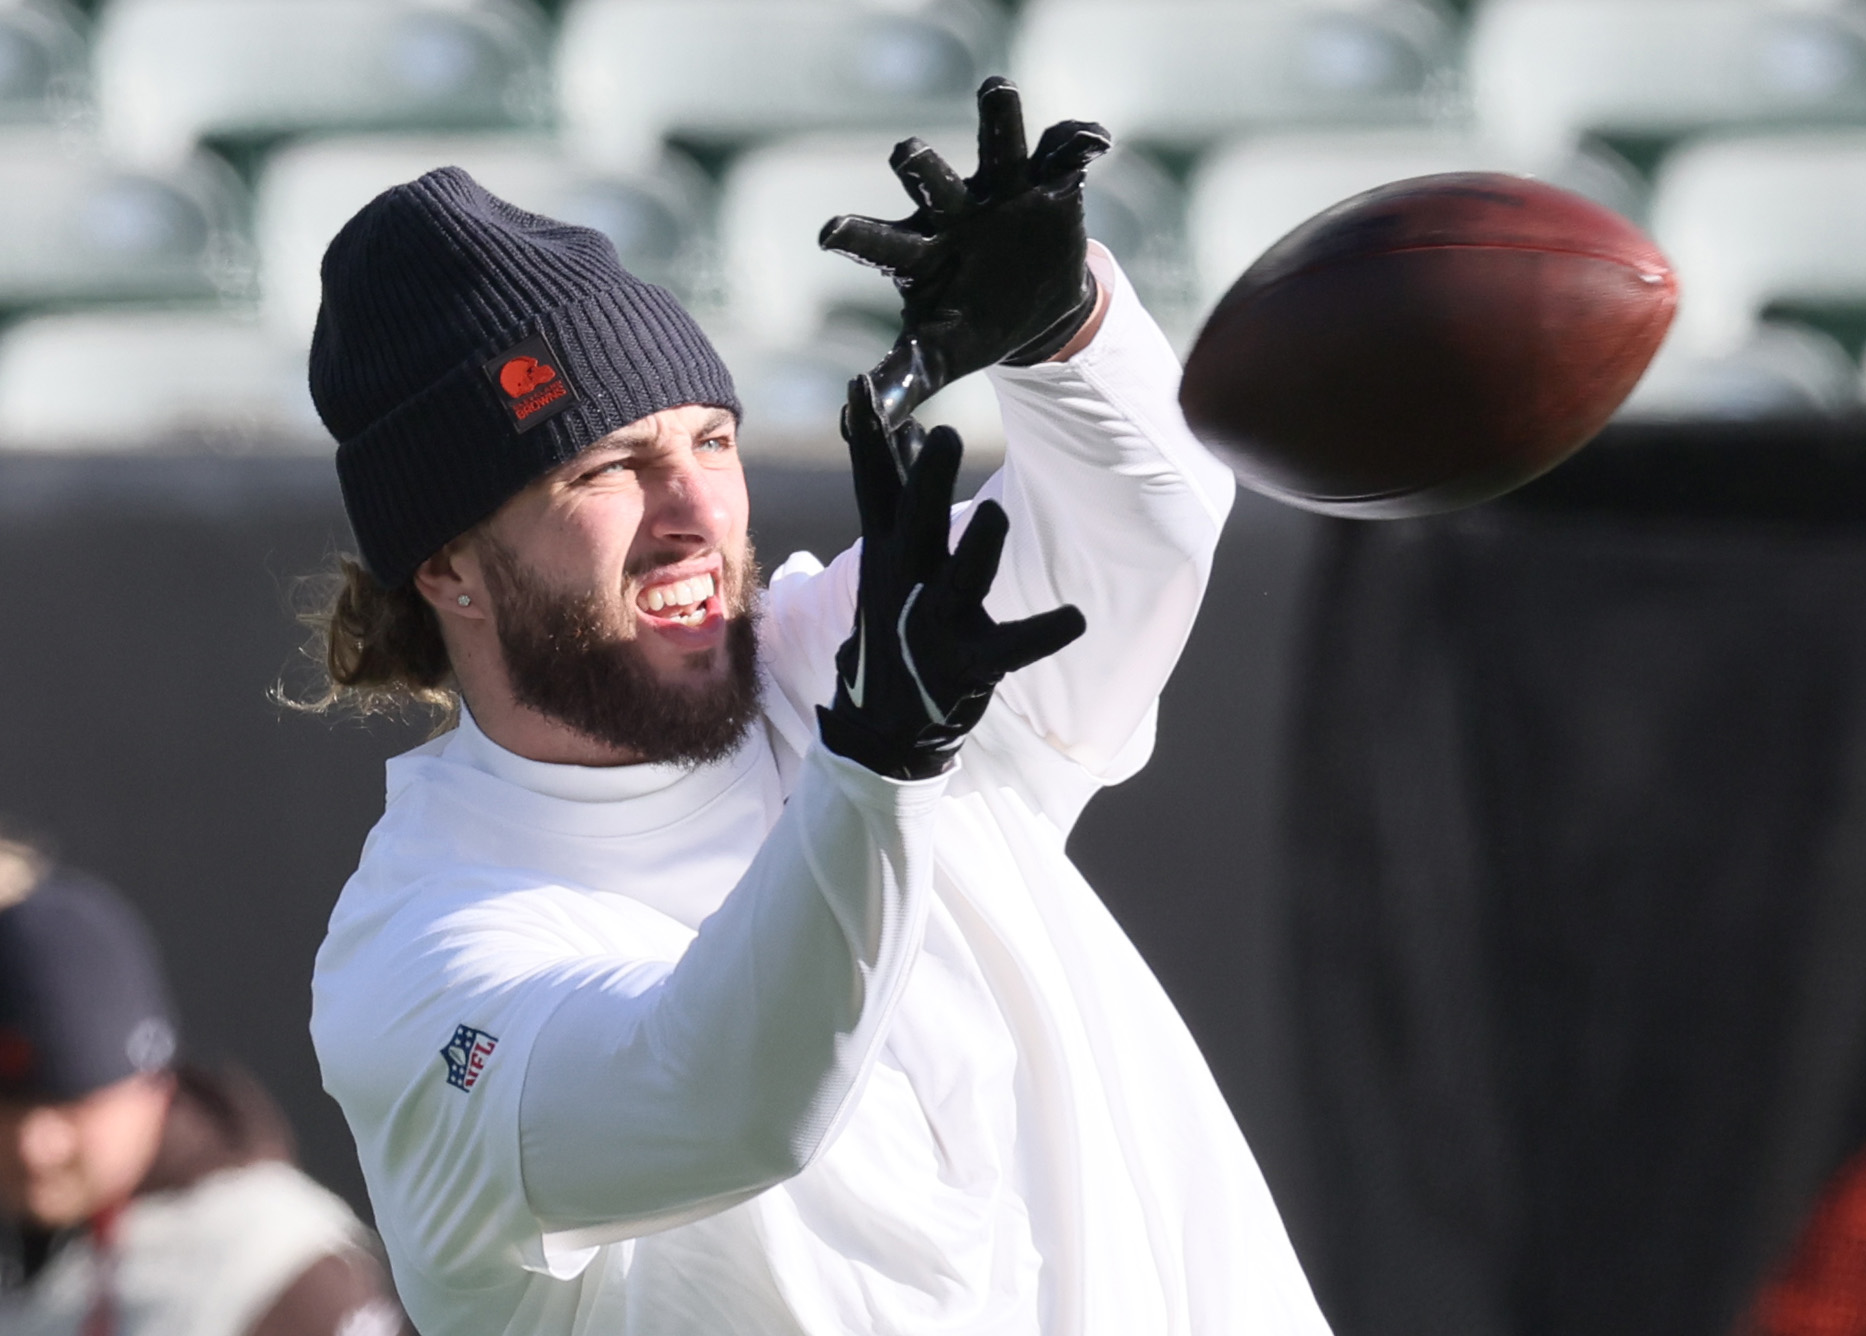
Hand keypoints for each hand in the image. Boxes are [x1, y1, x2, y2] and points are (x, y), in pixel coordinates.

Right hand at [817, 376, 1086, 780]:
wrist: (882, 722)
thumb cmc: (894, 626)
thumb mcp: (890, 560)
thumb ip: (901, 500)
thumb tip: (914, 431)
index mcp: (888, 555)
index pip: (874, 488)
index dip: (868, 440)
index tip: (862, 390)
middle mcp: (906, 584)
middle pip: (913, 524)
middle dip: (926, 481)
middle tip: (946, 435)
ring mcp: (934, 626)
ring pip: (960, 581)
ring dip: (977, 549)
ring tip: (996, 513)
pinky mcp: (967, 664)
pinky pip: (1012, 647)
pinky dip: (1043, 633)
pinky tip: (1077, 618)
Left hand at [819, 77, 1111, 427]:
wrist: (1029, 306)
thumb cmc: (970, 327)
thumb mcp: (939, 357)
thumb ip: (904, 379)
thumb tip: (866, 416)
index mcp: (918, 252)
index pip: (880, 243)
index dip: (856, 237)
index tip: (830, 235)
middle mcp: (952, 209)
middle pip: (929, 180)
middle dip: (918, 166)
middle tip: (905, 155)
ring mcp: (1000, 188)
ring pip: (995, 143)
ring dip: (996, 118)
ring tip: (995, 90)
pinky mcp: (1048, 181)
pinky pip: (1062, 152)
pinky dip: (1078, 141)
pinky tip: (1095, 141)